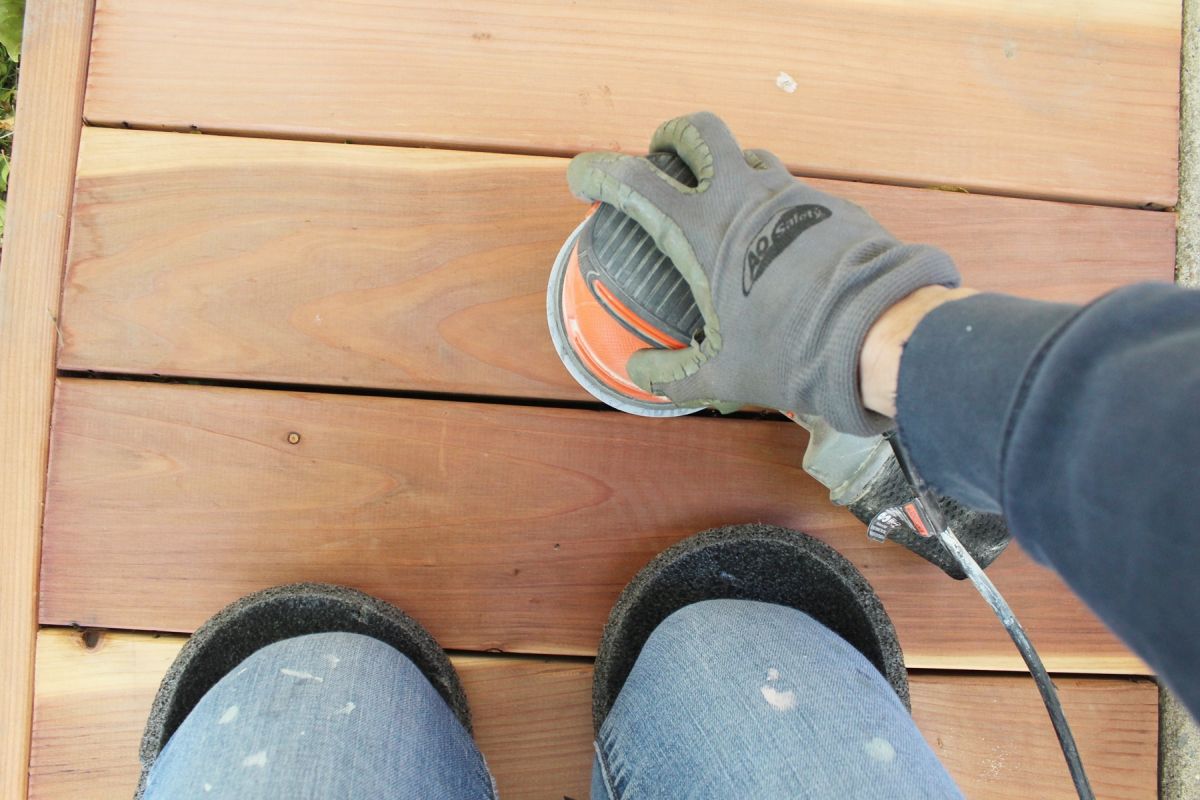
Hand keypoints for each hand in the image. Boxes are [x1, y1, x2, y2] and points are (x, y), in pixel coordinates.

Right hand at [567, 112, 960, 434]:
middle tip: (662, 161)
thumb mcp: (721, 374)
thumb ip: (672, 373)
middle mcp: (745, 196)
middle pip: (697, 131)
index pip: (633, 179)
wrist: (876, 333)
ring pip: (749, 156)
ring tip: (723, 207)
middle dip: (672, 138)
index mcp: (703, 230)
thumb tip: (638, 375)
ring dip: (727, 170)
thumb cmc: (789, 351)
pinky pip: (791, 190)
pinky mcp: (831, 205)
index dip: (598, 172)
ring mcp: (792, 194)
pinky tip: (778, 243)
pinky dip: (773, 204)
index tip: (582, 182)